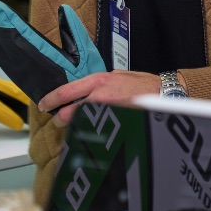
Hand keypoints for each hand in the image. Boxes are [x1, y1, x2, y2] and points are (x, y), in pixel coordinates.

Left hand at [37, 70, 160, 126]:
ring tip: (75, 129)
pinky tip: (93, 135)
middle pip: (70, 109)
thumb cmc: (147, 84)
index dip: (52, 98)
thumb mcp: (121, 75)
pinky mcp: (116, 123)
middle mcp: (100, 94)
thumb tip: (92, 89)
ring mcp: (108, 110)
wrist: (166, 93)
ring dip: (76, 126)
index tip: (44, 104)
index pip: (67, 90)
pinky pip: (98, 128)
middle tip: (57, 121)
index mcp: (100, 80)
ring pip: (81, 120)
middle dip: (60, 118)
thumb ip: (105, 82)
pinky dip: (92, 131)